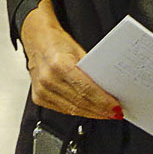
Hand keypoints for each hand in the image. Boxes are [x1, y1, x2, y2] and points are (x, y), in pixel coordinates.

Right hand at [20, 1, 123, 120]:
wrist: (37, 40)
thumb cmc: (57, 42)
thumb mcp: (78, 50)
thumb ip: (90, 70)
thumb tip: (108, 87)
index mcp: (59, 64)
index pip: (86, 89)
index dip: (103, 101)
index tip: (115, 107)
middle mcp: (48, 79)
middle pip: (80, 102)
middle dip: (100, 110)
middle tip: (114, 112)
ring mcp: (41, 90)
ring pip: (71, 109)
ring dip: (91, 113)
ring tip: (105, 114)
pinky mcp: (38, 98)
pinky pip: (62, 109)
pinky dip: (77, 111)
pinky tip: (89, 111)